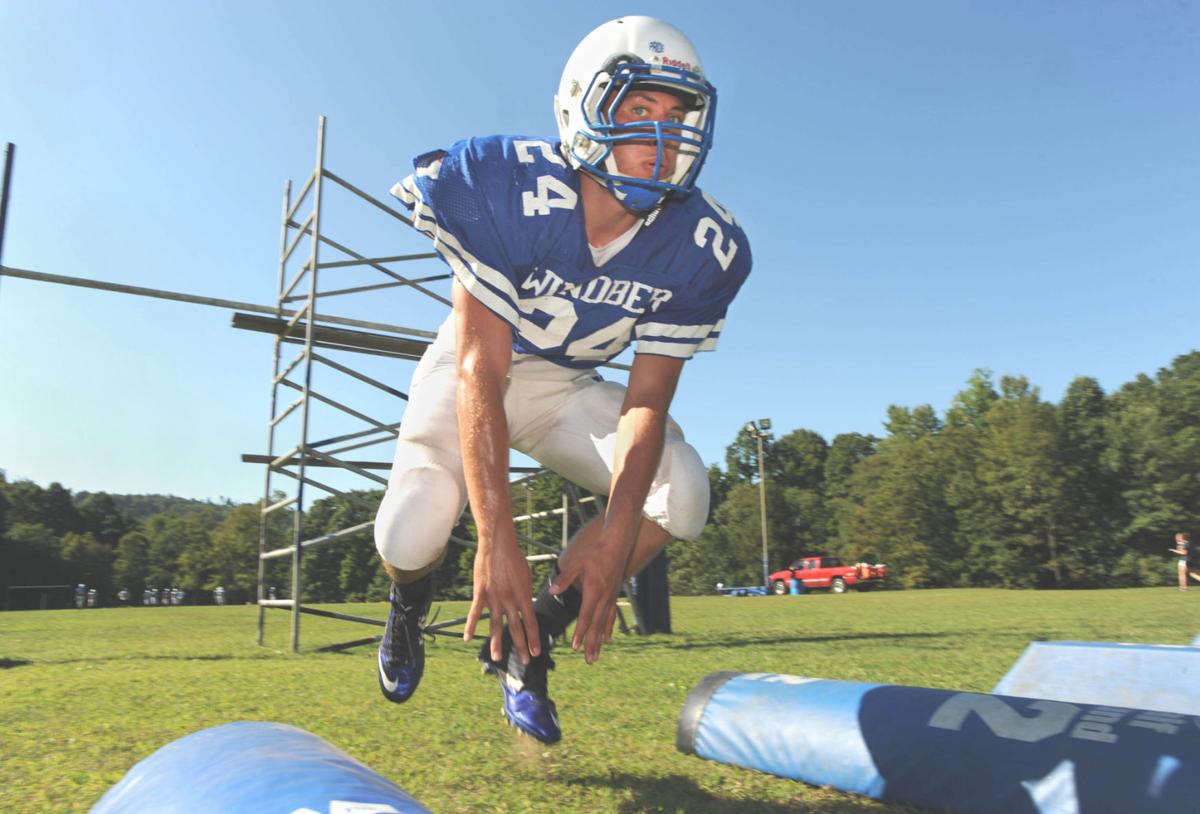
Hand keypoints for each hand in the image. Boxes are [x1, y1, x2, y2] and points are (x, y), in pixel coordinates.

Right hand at [463, 542, 539, 664]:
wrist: (498, 545)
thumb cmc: (514, 558)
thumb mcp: (526, 576)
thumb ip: (525, 594)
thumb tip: (527, 605)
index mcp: (523, 596)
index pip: (531, 622)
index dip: (534, 639)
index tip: (536, 652)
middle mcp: (509, 600)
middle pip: (516, 628)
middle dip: (521, 646)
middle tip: (525, 661)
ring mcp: (494, 598)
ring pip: (496, 626)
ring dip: (497, 644)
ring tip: (497, 658)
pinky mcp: (481, 593)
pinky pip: (475, 613)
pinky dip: (471, 626)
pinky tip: (468, 639)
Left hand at [549, 529, 632, 663]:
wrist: (617, 544)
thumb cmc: (595, 553)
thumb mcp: (577, 563)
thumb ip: (564, 578)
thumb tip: (551, 591)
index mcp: (594, 591)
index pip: (586, 616)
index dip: (581, 632)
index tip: (576, 647)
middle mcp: (604, 598)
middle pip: (596, 625)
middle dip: (591, 644)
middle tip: (588, 660)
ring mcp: (611, 597)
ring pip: (604, 624)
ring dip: (599, 641)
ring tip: (596, 656)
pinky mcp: (614, 595)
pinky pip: (610, 616)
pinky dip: (608, 629)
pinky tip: (607, 639)